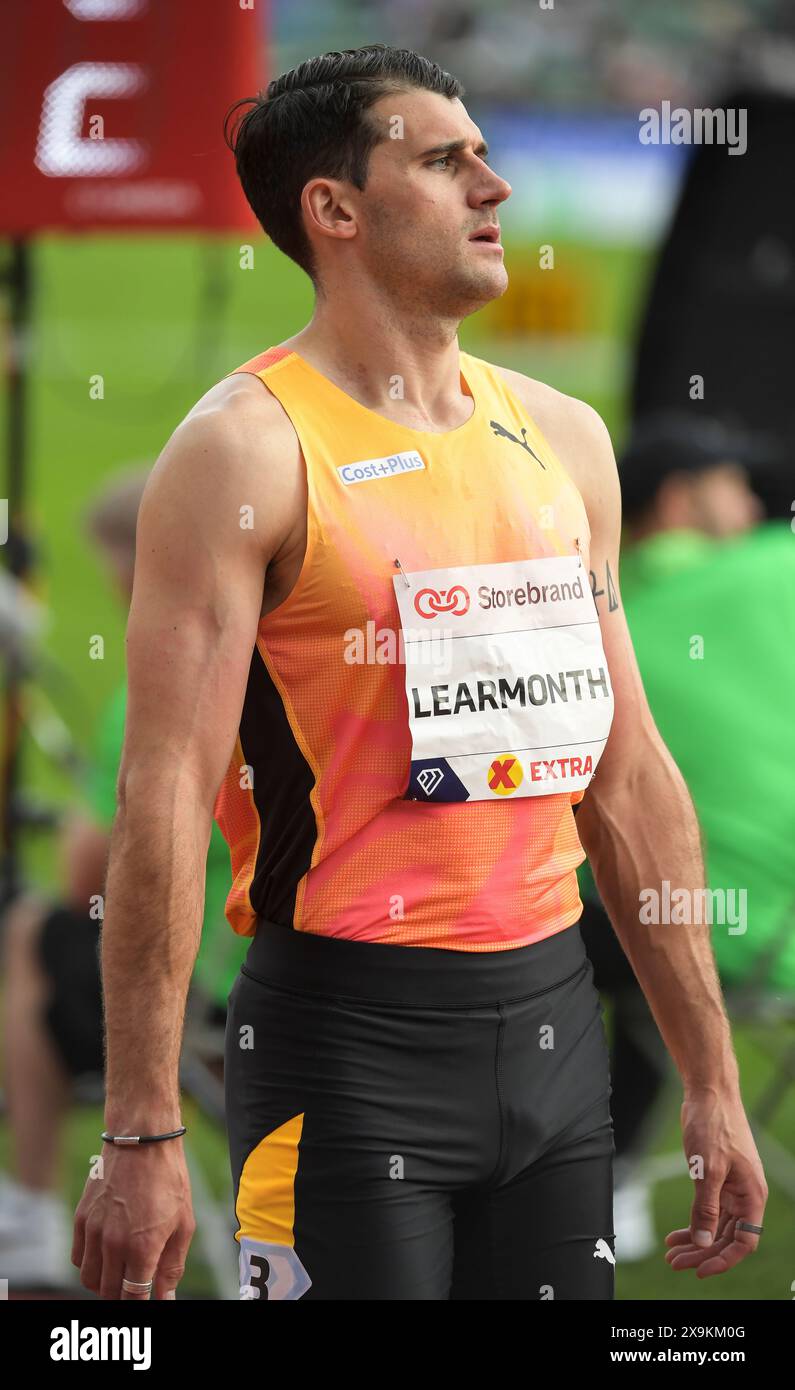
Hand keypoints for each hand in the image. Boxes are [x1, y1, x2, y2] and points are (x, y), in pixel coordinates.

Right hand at [72, 1138, 195, 1298]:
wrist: (143, 1140)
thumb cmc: (169, 1180)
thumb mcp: (184, 1224)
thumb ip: (172, 1265)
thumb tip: (166, 1297)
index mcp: (142, 1248)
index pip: (132, 1297)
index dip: (140, 1304)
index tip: (147, 1300)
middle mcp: (113, 1244)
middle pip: (109, 1292)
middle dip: (123, 1296)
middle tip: (136, 1286)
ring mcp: (94, 1231)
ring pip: (89, 1280)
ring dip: (104, 1284)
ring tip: (120, 1273)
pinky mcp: (81, 1218)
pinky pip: (78, 1258)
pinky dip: (89, 1265)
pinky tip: (105, 1256)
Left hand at [665, 1088, 766, 1277]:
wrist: (708, 1093)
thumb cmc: (713, 1125)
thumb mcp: (708, 1169)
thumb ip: (705, 1207)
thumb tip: (704, 1242)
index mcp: (752, 1195)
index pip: (743, 1241)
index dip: (722, 1259)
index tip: (699, 1270)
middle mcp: (745, 1195)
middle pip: (726, 1237)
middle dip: (702, 1252)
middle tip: (674, 1262)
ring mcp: (732, 1188)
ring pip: (715, 1226)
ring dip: (695, 1240)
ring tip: (671, 1252)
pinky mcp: (718, 1180)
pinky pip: (708, 1211)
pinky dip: (693, 1223)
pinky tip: (676, 1233)